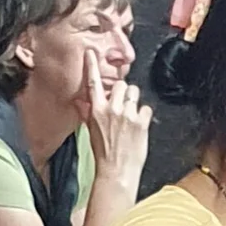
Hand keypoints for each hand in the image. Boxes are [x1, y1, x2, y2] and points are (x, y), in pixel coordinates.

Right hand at [79, 48, 152, 189]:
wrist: (116, 173)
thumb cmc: (103, 154)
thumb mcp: (90, 131)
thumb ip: (86, 112)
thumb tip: (78, 101)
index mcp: (96, 111)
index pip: (93, 82)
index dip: (91, 65)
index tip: (91, 53)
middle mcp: (112, 109)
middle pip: (120, 84)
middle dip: (123, 93)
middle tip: (123, 107)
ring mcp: (127, 115)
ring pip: (134, 92)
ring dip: (134, 101)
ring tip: (131, 117)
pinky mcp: (142, 122)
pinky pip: (146, 107)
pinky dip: (144, 115)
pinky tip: (139, 126)